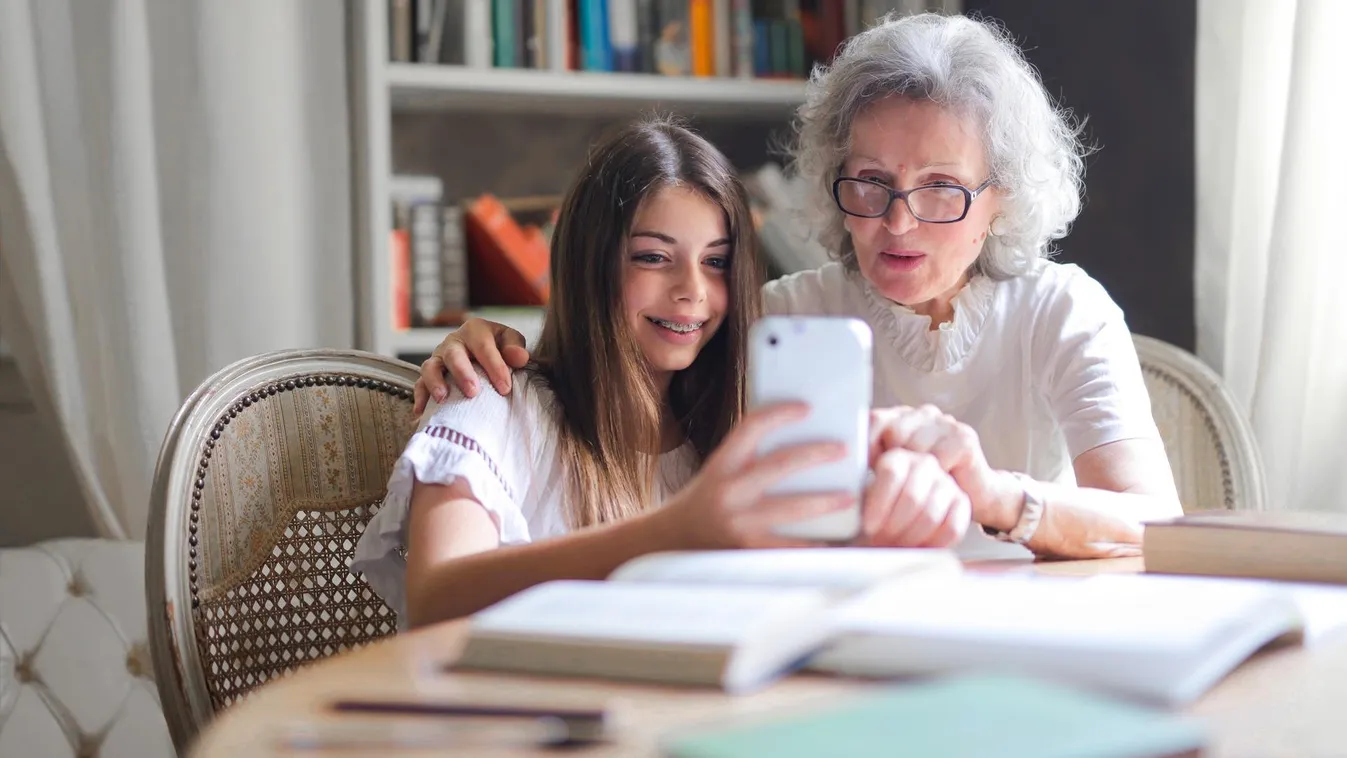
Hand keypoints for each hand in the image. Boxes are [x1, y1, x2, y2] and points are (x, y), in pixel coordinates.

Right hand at [413, 319, 532, 414]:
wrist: (482, 352)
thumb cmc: (498, 347)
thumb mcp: (509, 341)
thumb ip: (515, 347)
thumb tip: (519, 358)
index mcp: (474, 330)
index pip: (484, 347)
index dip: (494, 367)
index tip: (505, 388)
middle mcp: (453, 342)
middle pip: (453, 355)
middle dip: (462, 373)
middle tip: (472, 392)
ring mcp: (438, 358)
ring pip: (430, 367)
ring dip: (435, 383)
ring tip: (442, 398)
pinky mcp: (429, 375)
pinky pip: (420, 384)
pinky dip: (420, 398)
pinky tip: (422, 413)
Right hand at [655, 403, 857, 549]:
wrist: (671, 542)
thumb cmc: (704, 502)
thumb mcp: (719, 472)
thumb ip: (749, 458)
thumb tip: (798, 441)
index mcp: (721, 465)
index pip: (751, 427)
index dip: (780, 414)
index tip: (806, 408)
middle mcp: (728, 491)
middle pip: (780, 465)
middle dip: (816, 455)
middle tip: (843, 449)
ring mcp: (738, 523)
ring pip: (791, 508)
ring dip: (825, 501)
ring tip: (849, 496)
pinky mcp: (748, 550)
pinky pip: (789, 546)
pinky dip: (814, 543)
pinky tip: (835, 538)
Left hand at [857, 448, 970, 547]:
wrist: (901, 520)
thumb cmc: (875, 512)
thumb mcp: (859, 501)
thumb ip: (854, 499)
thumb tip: (844, 503)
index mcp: (896, 457)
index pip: (891, 473)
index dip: (879, 503)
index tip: (869, 527)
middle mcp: (924, 463)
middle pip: (912, 496)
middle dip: (894, 526)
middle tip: (882, 542)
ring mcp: (946, 481)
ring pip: (931, 514)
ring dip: (910, 537)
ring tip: (896, 546)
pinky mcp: (962, 502)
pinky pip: (952, 527)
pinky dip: (933, 544)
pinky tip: (918, 548)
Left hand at [868, 405, 1021, 532]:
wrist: (976, 495)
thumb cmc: (928, 487)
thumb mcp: (896, 472)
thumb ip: (874, 461)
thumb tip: (843, 463)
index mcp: (903, 417)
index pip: (874, 420)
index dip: (867, 444)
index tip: (866, 469)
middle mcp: (924, 414)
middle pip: (894, 432)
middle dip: (893, 462)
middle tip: (896, 486)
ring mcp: (945, 423)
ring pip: (915, 446)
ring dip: (915, 473)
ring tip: (919, 487)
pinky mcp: (964, 438)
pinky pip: (937, 458)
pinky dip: (935, 477)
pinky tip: (939, 483)